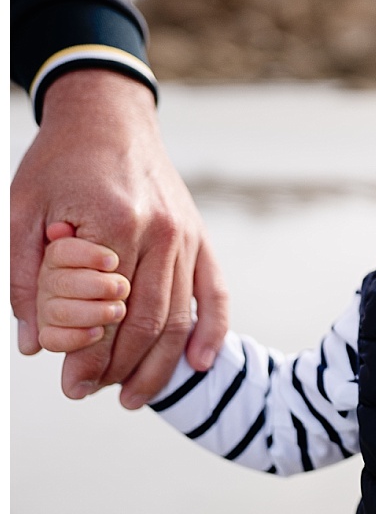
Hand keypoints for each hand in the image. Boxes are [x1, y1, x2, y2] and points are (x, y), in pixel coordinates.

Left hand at [10, 69, 228, 406]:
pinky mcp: (200, 237)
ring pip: (178, 316)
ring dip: (158, 363)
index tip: (71, 385)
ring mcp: (186, 236)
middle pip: (146, 321)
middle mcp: (159, 232)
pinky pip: (213, 292)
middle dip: (119, 368)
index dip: (88, 356)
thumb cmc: (61, 161)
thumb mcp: (24, 209)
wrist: (110, 117)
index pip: (104, 310)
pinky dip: (210, 331)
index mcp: (113, 222)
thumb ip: (29, 277)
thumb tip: (36, 342)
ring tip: (133, 396)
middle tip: (91, 393)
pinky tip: (198, 363)